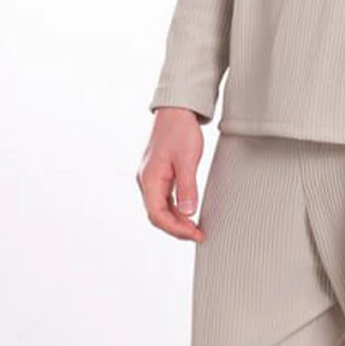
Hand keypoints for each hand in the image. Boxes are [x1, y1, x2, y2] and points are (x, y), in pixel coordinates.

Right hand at [138, 108, 206, 240]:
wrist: (176, 111)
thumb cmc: (180, 131)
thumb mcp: (187, 160)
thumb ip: (187, 188)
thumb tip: (188, 213)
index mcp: (149, 179)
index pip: (157, 215)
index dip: (176, 229)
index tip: (195, 234)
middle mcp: (146, 181)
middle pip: (157, 215)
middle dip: (177, 228)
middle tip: (198, 234)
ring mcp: (151, 178)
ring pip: (160, 209)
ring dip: (177, 220)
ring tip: (196, 227)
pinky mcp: (159, 175)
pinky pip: (164, 199)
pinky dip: (176, 209)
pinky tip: (188, 213)